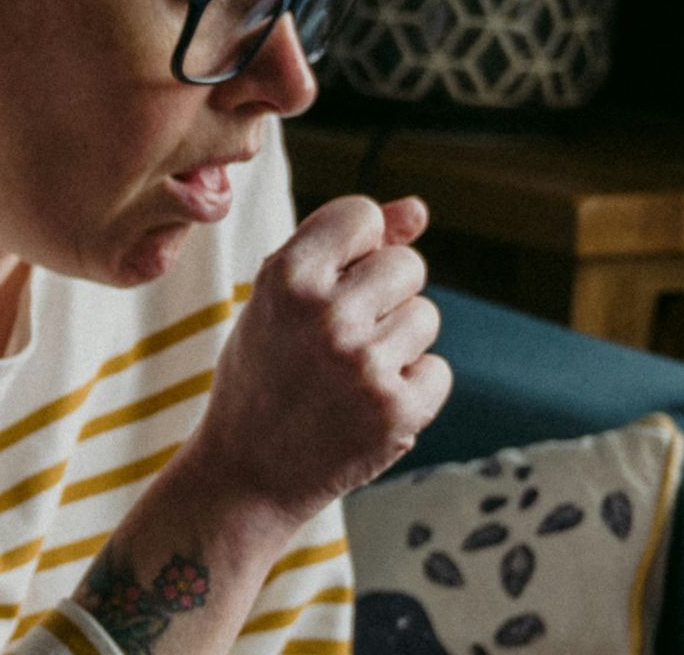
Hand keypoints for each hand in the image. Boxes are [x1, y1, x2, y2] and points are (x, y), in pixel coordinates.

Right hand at [185, 195, 451, 526]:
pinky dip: (411, 389)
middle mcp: (326, 315)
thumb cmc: (265, 371)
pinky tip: (366, 406)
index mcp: (286, 276)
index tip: (331, 278)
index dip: (356, 245)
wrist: (246, 472)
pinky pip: (438, 371)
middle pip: (407, 264)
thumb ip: (345, 245)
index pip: (363, 214)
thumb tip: (419, 210)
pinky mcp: (396, 412)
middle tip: (337, 337)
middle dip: (384, 295)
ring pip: (425, 316)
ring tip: (347, 374)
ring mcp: (364, 366)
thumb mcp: (280, 297)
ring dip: (398, 342)